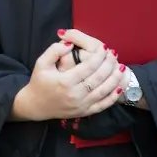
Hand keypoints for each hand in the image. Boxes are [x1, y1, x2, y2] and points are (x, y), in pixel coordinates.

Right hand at [11, 29, 125, 120]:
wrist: (35, 105)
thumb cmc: (39, 82)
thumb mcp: (41, 63)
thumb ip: (54, 51)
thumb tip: (69, 44)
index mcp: (65, 81)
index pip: (88, 66)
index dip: (99, 56)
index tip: (105, 48)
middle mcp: (75, 94)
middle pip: (98, 78)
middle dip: (109, 64)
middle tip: (115, 54)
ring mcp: (81, 105)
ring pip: (103, 91)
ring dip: (115, 79)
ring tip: (121, 67)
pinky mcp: (84, 112)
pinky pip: (102, 105)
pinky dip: (113, 96)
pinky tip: (119, 86)